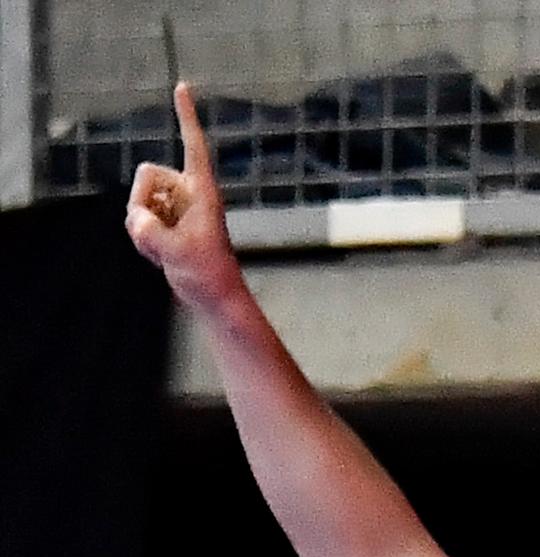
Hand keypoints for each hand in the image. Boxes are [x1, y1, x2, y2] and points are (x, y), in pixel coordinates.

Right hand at [126, 87, 245, 315]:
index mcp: (201, 191)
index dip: (186, 116)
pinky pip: (138, 221)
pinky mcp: (166, 224)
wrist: (214, 300)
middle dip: (142, 205)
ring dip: (143, 229)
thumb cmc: (208, 275)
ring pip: (138, 202)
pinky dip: (142, 240)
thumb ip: (153, 233)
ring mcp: (175, 208)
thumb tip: (137, 220)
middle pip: (146, 175)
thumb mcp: (178, 253)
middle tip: (157, 237)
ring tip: (165, 252)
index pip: (193, 144)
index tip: (182, 86)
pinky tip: (159, 256)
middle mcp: (187, 193)